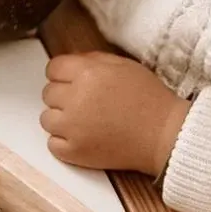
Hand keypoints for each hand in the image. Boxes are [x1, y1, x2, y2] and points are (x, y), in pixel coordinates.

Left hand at [40, 51, 191, 177]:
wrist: (165, 135)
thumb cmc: (149, 99)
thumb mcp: (123, 65)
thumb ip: (92, 60)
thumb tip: (70, 63)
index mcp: (87, 73)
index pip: (52, 68)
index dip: (62, 74)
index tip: (71, 81)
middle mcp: (75, 99)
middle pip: (48, 93)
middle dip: (63, 95)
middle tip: (85, 102)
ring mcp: (73, 127)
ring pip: (46, 119)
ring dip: (61, 119)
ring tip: (84, 121)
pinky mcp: (75, 152)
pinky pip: (52, 143)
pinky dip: (64, 142)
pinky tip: (83, 137)